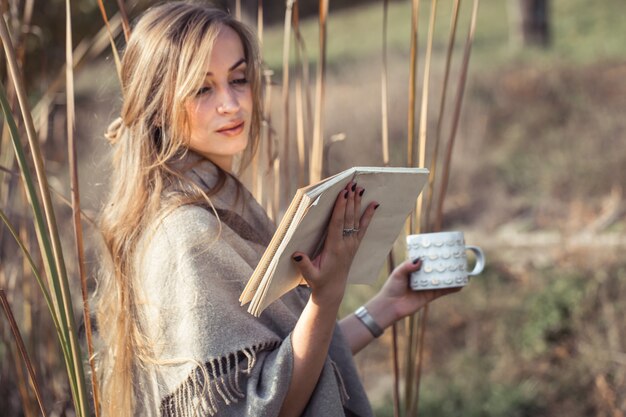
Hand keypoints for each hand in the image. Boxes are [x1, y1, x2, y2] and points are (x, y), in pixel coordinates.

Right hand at [292, 181, 377, 305]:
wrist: (332, 290)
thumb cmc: (319, 282)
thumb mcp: (310, 276)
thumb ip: (304, 265)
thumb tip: (296, 254)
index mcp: (334, 248)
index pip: (337, 224)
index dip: (340, 208)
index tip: (343, 194)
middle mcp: (346, 244)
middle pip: (349, 218)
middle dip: (350, 200)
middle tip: (352, 184)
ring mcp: (352, 244)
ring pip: (356, 220)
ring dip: (358, 203)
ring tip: (360, 188)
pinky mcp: (354, 245)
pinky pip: (363, 227)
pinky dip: (368, 215)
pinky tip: (373, 204)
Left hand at [367, 259, 461, 325]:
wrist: (390, 306)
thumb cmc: (391, 287)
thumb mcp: (398, 273)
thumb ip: (408, 266)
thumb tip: (420, 260)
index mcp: (414, 267)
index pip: (427, 257)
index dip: (435, 251)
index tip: (445, 244)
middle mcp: (422, 275)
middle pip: (437, 266)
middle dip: (447, 261)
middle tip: (458, 255)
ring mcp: (427, 285)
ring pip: (442, 278)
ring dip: (452, 274)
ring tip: (463, 268)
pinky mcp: (430, 295)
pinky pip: (443, 290)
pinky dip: (452, 288)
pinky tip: (461, 284)